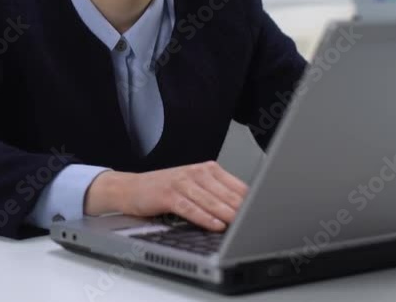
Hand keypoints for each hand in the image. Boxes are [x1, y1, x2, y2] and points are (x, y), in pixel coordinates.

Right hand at [84, 161, 247, 231]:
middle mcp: (196, 172)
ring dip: (226, 214)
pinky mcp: (167, 194)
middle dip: (242, 210)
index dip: (251, 202)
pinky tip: (215, 225)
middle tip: (257, 222)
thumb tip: (245, 210)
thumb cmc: (165, 190)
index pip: (237, 186)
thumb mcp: (194, 188)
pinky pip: (190, 208)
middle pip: (226, 194)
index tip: (265, 213)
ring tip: (240, 225)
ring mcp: (181, 182)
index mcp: (207, 169)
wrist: (129, 188)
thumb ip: (218, 195)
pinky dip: (204, 217)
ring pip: (210, 200)